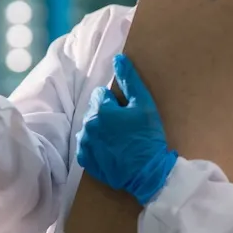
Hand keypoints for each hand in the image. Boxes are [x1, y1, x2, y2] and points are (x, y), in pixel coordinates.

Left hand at [76, 54, 177, 204]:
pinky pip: (87, 146)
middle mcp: (87, 125)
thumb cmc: (148, 137)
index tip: (127, 114)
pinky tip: (111, 152)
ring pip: (90, 128)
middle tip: (125, 128)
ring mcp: (84, 144)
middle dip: (107, 115)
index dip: (116, 103)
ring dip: (101, 130)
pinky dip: (96, 147)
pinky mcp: (85, 160)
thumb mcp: (144, 105)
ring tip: (119, 141)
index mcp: (100, 109)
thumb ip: (129, 80)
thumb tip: (118, 58)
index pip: (101, 95)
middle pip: (94, 111)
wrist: (147, 174)